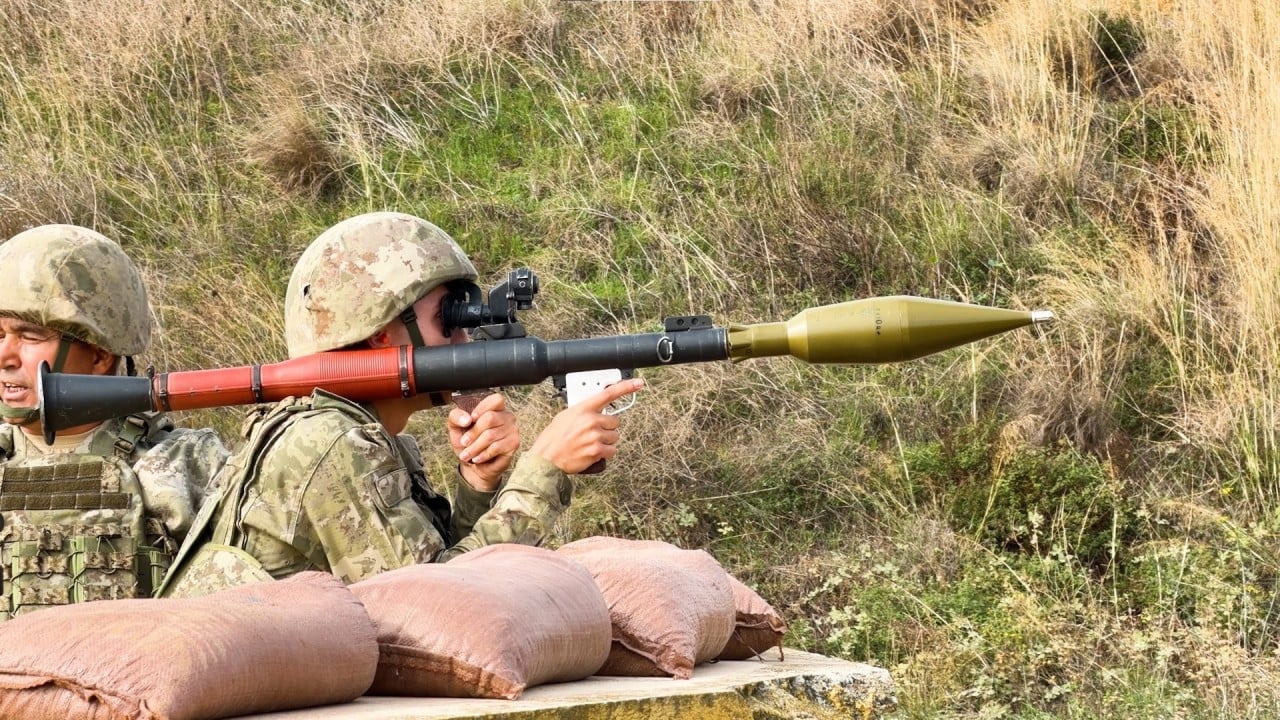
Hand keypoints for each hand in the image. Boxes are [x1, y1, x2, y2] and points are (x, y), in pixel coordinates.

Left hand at [448, 392, 518, 491]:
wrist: (474, 465)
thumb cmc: (467, 442)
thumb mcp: (455, 427)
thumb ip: (456, 417)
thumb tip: (467, 419)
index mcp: (494, 408)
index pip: (496, 400)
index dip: (482, 408)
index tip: (469, 420)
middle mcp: (506, 416)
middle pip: (490, 418)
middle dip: (473, 433)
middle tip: (463, 443)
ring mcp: (512, 430)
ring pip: (491, 435)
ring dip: (475, 447)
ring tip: (466, 455)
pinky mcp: (514, 444)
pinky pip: (496, 448)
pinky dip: (483, 454)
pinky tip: (477, 458)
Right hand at [529, 378, 644, 474]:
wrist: (547, 458)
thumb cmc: (554, 438)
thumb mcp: (566, 416)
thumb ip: (583, 411)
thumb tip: (595, 409)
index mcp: (584, 408)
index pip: (609, 394)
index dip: (626, 387)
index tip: (638, 383)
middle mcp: (591, 420)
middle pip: (615, 422)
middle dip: (607, 428)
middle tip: (592, 434)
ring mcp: (595, 435)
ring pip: (614, 437)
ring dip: (606, 441)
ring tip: (590, 444)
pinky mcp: (597, 450)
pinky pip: (612, 450)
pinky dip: (605, 453)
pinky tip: (592, 452)